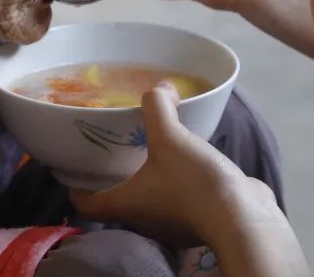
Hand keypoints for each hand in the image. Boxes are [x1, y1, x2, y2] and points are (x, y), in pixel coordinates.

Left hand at [70, 84, 281, 247]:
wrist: (242, 219)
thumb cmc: (192, 183)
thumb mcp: (170, 136)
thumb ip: (158, 107)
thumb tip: (161, 87)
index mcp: (125, 205)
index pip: (86, 204)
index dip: (75, 189)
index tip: (71, 173)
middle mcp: (144, 221)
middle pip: (118, 201)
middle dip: (115, 178)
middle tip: (115, 150)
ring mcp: (172, 226)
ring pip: (150, 202)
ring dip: (149, 181)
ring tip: (153, 151)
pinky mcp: (197, 222)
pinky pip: (180, 201)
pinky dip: (178, 185)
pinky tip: (189, 164)